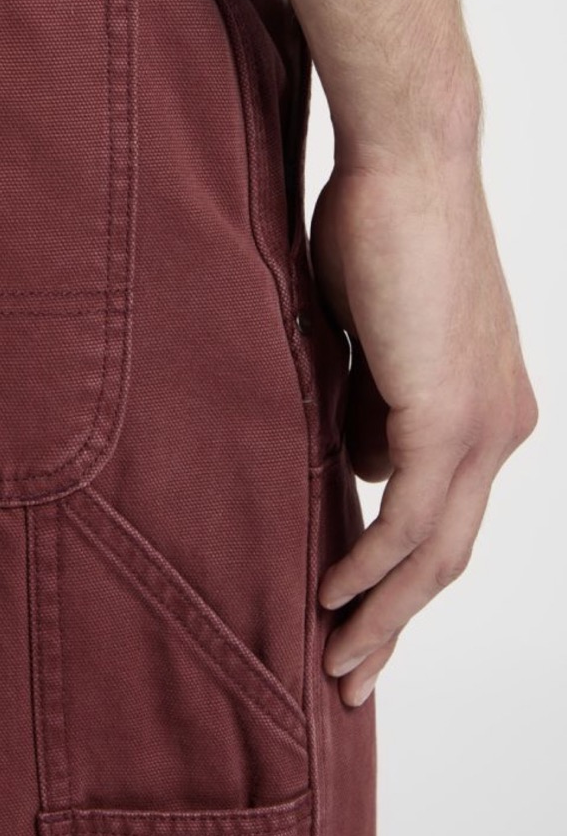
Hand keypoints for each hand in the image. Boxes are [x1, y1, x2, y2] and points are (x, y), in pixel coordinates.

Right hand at [308, 150, 537, 706]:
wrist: (408, 163)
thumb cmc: (380, 228)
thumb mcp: (371, 337)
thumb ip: (370, 402)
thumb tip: (359, 456)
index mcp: (488, 406)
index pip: (446, 515)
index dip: (402, 576)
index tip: (355, 610)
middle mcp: (501, 426)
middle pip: (449, 553)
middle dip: (398, 620)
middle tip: (352, 672)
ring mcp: (482, 425)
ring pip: (434, 551)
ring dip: (384, 613)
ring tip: (339, 662)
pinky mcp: (449, 415)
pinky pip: (409, 518)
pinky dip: (372, 566)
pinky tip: (334, 594)